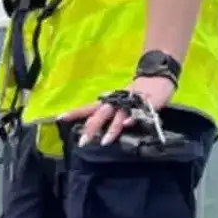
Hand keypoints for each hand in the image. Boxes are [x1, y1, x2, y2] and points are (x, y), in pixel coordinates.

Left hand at [60, 76, 175, 145]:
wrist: (158, 76)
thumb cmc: (136, 93)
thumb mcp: (119, 102)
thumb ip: (109, 115)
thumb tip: (94, 128)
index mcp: (109, 102)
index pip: (88, 108)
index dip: (75, 113)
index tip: (59, 118)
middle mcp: (116, 102)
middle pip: (100, 114)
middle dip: (91, 128)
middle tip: (82, 142)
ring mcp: (130, 104)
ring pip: (117, 116)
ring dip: (111, 129)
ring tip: (103, 141)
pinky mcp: (145, 105)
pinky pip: (137, 113)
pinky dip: (131, 119)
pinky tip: (126, 126)